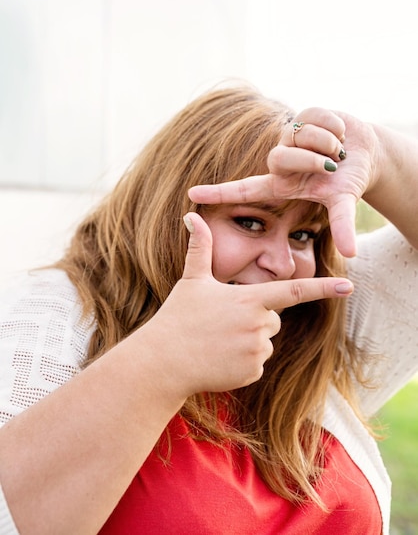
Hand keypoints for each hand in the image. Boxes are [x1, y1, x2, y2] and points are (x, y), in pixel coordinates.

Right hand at [150, 212, 353, 396]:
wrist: (164, 361)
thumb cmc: (178, 317)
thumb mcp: (192, 280)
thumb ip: (200, 247)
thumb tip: (190, 214)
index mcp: (250, 299)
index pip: (294, 290)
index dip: (323, 288)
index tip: (348, 286)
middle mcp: (259, 325)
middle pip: (273, 318)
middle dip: (255, 318)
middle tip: (222, 322)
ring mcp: (256, 351)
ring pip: (264, 342)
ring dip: (247, 340)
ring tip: (217, 341)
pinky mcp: (251, 373)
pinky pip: (255, 364)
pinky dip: (241, 362)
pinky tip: (218, 358)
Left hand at [188, 108, 379, 256]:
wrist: (367, 154)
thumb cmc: (347, 182)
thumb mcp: (343, 203)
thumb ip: (342, 226)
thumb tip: (351, 254)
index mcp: (282, 183)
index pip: (245, 189)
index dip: (219, 192)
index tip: (191, 194)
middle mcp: (280, 160)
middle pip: (280, 157)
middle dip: (311, 160)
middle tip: (331, 164)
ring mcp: (290, 136)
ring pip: (302, 135)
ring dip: (329, 142)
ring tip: (338, 151)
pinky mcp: (303, 115)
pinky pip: (318, 116)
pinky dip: (336, 127)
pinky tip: (341, 134)